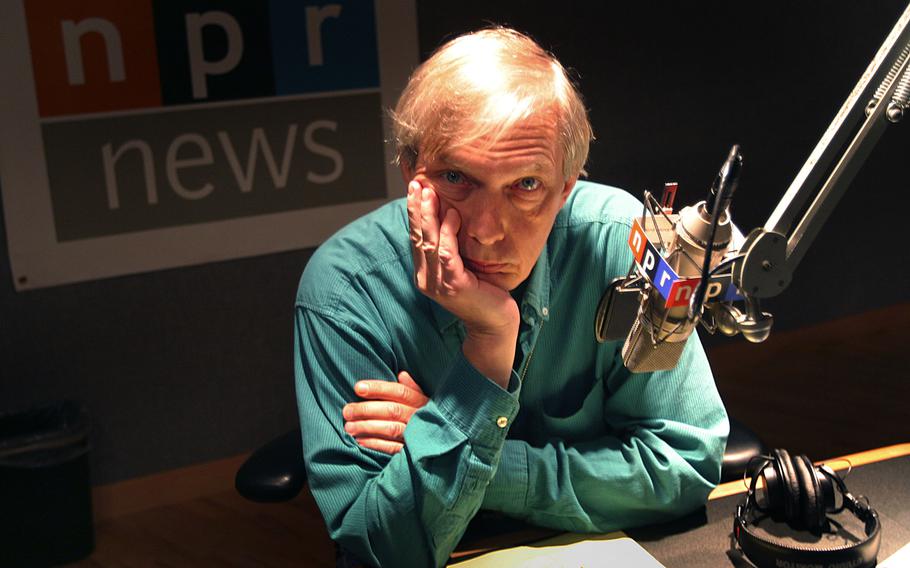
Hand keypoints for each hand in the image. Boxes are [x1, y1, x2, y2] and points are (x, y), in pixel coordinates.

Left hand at [343, 371, 428, 454]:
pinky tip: (360, 441)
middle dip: (366, 409)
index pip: (399, 391)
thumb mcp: (425, 401)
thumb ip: (413, 388)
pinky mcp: (412, 452)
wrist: (444, 443)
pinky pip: (392, 448)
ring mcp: (416, 435)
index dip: (378, 389)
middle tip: (347, 411)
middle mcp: (419, 417)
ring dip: (367, 427)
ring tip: (349, 427)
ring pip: (390, 429)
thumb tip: (401, 374)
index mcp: (421, 402)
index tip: (358, 388)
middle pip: (391, 410)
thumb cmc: (428, 418)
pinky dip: (375, 444)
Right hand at [407, 180, 518, 384]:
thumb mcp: (462, 270)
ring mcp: (438, 284)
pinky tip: (452, 215)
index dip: (414, 214)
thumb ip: (451, 251)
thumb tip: (449, 219)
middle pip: (418, 237)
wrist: (495, 325)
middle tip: (417, 183)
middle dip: (416, 208)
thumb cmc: (483, 296)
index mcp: (425, 275)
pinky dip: (448, 233)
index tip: (415, 190)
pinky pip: (447, 254)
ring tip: (429, 192)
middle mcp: (427, 279)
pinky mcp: (454, 285)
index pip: (416, 239)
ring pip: (429, 243)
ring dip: (428, 215)